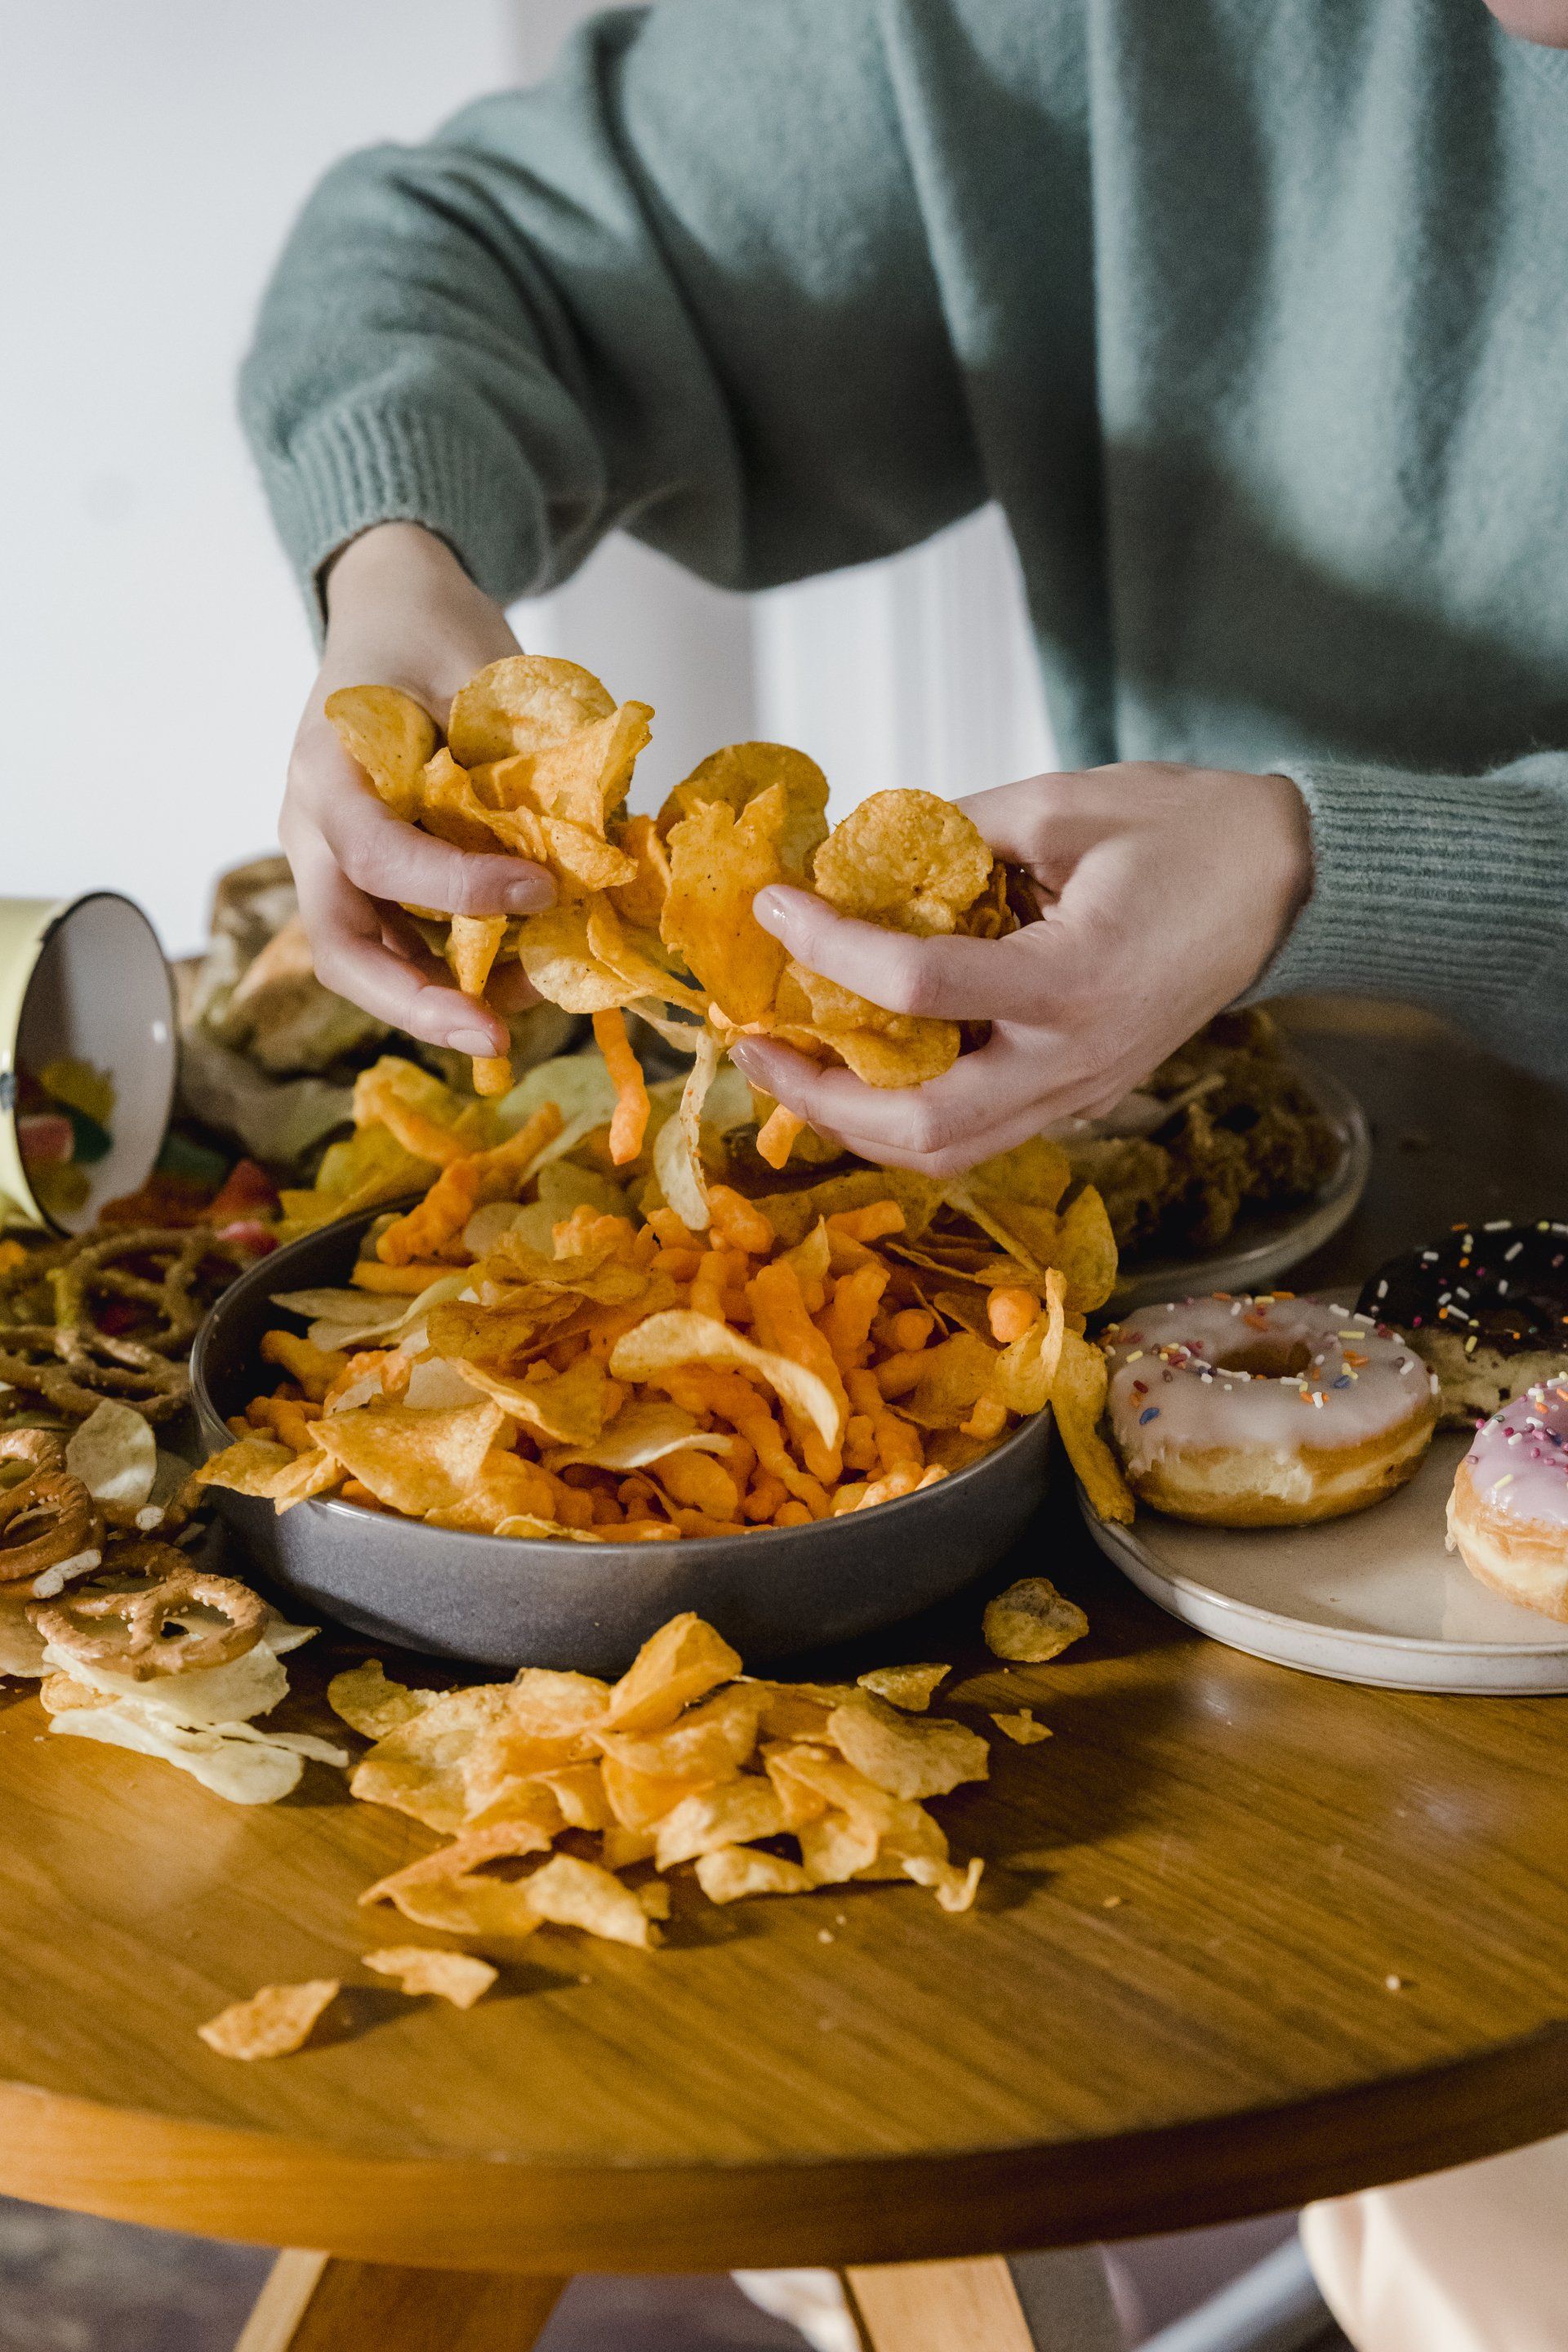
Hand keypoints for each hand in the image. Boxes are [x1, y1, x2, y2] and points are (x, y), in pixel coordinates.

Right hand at [280, 521, 553, 1057]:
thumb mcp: (479, 664)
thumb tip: (597, 837)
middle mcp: (313, 825)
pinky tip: (529, 970)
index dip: (455, 888)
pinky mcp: (371, 878)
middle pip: (342, 946)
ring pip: (370, 961)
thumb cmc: (428, 626)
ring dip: (447, 999)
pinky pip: (406, 944)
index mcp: (327, 766)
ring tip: (534, 1005)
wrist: (390, 607)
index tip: (541, 890)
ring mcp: (335, 859)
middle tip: (496, 1041)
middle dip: (416, 1004)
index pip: (374, 853)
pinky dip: (464, 970)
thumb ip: (522, 750)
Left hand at [730, 762, 1311, 1175]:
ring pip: (949, 1153)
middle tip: (754, 1044)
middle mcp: (1075, 1060)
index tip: (774, 904)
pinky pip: (979, 1131)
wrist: (1290, 884)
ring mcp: (1082, 1092)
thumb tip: (844, 860)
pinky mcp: (1081, 1096)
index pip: (917, 984)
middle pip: (924, 1128)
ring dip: (856, 1124)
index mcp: (1074, 979)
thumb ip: (949, 837)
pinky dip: (906, 1112)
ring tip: (792, 1068)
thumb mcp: (1061, 805)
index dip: (827, 945)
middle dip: (822, 1098)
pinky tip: (862, 1066)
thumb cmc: (1185, 831)